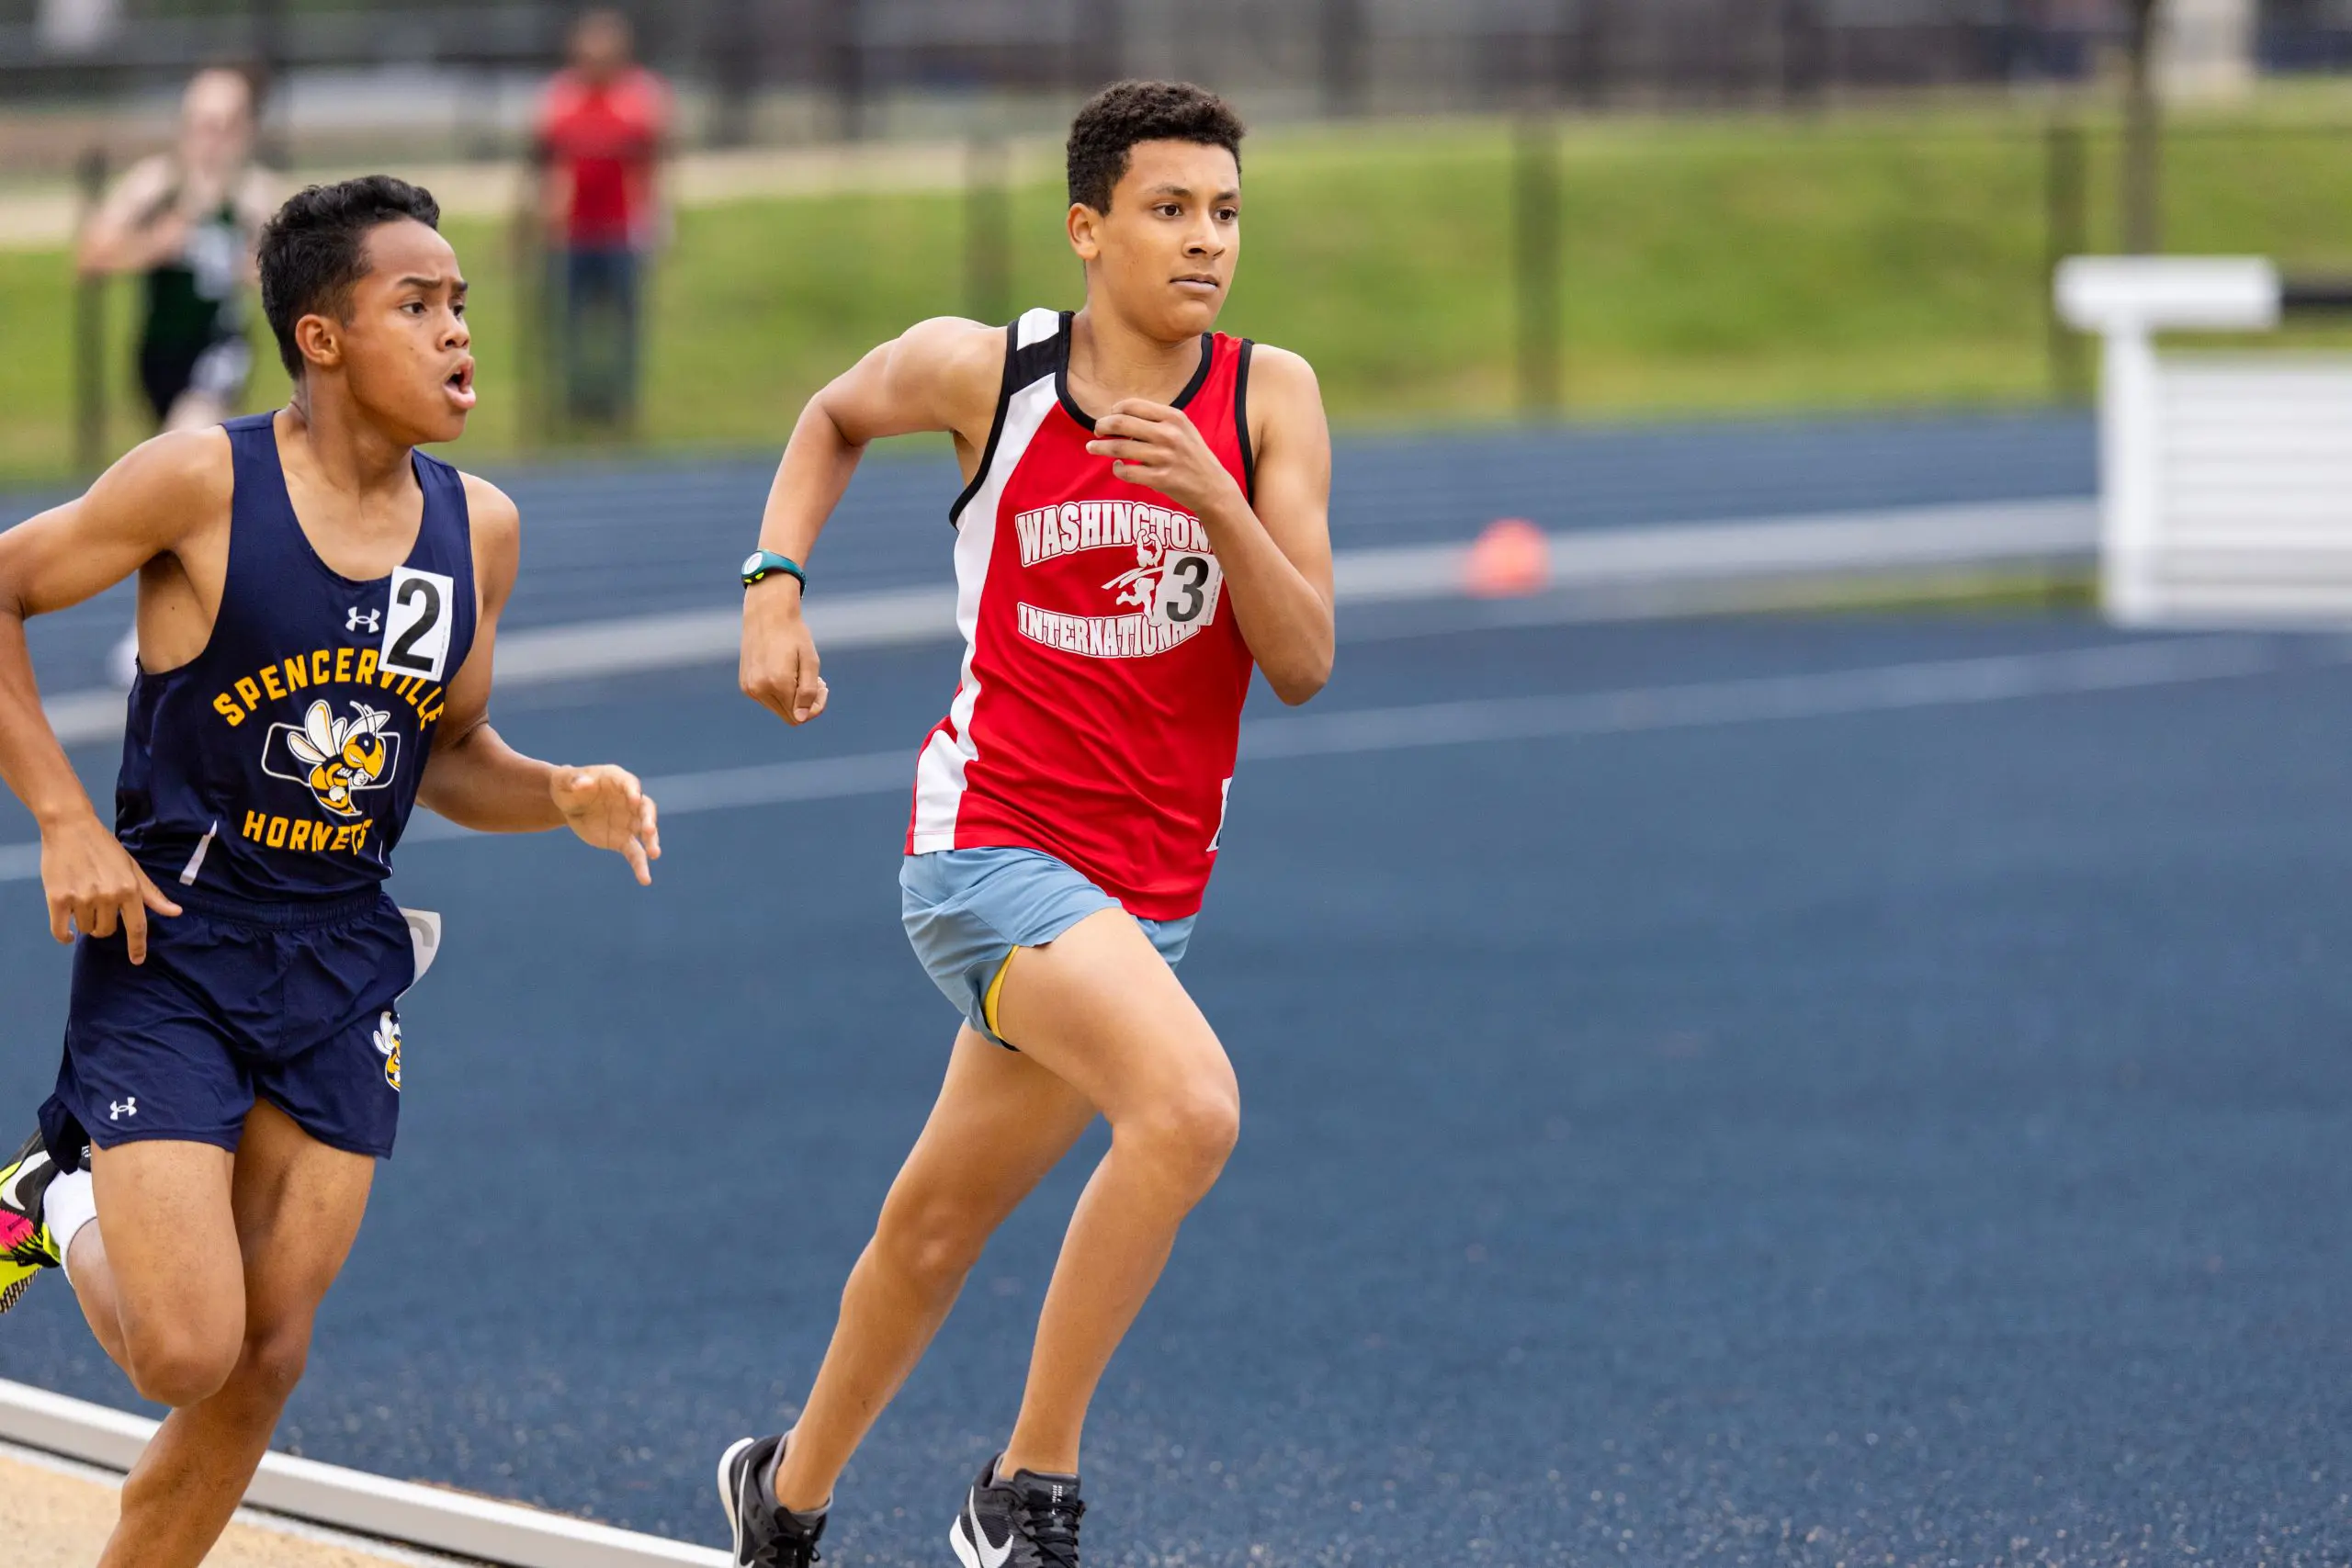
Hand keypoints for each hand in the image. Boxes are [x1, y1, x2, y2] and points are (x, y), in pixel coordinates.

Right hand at [41, 813, 180, 963]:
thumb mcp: (133, 868)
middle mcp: (107, 896)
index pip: (137, 927)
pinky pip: (60, 929)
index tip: (137, 960)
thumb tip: (176, 912)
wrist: (70, 827)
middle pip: (107, 930)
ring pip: (85, 929)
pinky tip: (67, 934)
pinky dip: (64, 936)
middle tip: (99, 906)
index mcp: (129, 889)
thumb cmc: (105, 848)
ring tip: (83, 902)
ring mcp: (81, 898)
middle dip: (105, 924)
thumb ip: (152, 894)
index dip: (138, 947)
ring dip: (85, 922)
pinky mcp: (57, 898)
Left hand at [551, 765, 660, 884]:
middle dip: (648, 819)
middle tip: (649, 830)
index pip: (630, 784)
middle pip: (645, 809)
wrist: (567, 805)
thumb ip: (574, 779)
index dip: (633, 791)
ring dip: (651, 842)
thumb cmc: (566, 786)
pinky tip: (645, 879)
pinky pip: (635, 853)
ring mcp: (629, 821)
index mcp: (617, 780)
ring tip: (654, 854)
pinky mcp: (623, 840)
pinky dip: (640, 866)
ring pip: (646, 832)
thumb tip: (583, 784)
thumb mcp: (563, 780)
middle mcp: (629, 801)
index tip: (634, 799)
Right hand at [740, 578, 829, 726]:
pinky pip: (767, 699)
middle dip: (805, 703)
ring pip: (778, 709)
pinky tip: (785, 673)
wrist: (767, 614)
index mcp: (777, 683)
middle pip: (789, 716)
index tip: (822, 686)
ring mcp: (749, 688)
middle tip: (816, 681)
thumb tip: (801, 718)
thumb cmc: (794, 635)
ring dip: (792, 698)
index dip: (815, 707)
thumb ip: (808, 691)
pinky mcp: (744, 684)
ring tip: (800, 674)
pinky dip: (779, 692)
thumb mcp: (810, 661)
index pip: (800, 716)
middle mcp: (759, 689)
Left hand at [1086, 399, 1240, 515]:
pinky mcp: (1160, 479)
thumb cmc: (1193, 456)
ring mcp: (1164, 457)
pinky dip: (1117, 469)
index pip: (1132, 405)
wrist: (1213, 487)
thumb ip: (1156, 420)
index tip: (1109, 416)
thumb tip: (1120, 417)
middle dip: (1102, 426)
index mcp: (1173, 417)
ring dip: (1100, 448)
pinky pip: (1127, 472)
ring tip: (1092, 447)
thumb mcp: (1182, 429)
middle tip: (1096, 431)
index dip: (1114, 410)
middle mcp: (1169, 434)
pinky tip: (1118, 467)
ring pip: (1118, 449)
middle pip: (1120, 423)